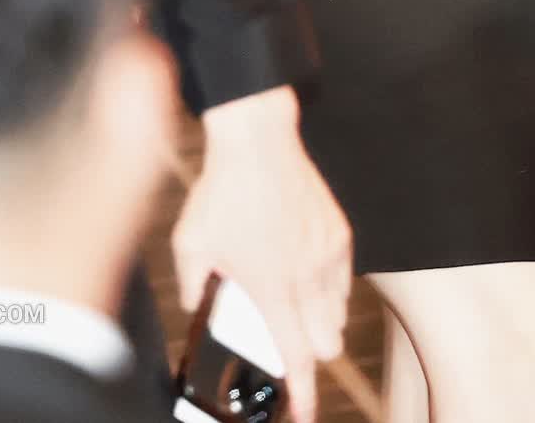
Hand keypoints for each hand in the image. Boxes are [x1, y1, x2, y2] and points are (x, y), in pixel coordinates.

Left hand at [173, 86, 351, 422]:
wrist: (256, 139)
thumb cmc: (222, 189)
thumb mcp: (190, 244)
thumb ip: (194, 285)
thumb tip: (196, 304)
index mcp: (272, 287)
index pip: (297, 357)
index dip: (303, 394)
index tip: (303, 412)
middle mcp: (307, 276)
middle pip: (327, 343)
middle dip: (310, 351)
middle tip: (286, 337)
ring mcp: (327, 253)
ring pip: (338, 313)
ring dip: (320, 319)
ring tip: (292, 300)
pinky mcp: (338, 230)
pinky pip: (343, 278)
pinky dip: (329, 285)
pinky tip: (305, 270)